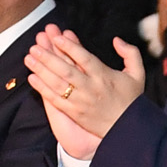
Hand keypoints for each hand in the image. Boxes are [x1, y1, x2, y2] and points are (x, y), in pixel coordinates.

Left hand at [28, 23, 145, 163]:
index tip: (58, 37)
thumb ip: (130, 53)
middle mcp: (90, 88)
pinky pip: (55, 99)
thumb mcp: (138, 74)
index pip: (84, 58)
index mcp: (104, 76)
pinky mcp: (74, 113)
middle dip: (48, 57)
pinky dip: (42, 89)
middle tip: (35, 46)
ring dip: (41, 70)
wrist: (127, 129)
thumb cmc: (132, 101)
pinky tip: (32, 78)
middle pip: (66, 70)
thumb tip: (116, 40)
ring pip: (57, 84)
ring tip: (29, 58)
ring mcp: (80, 101)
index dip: (70, 47)